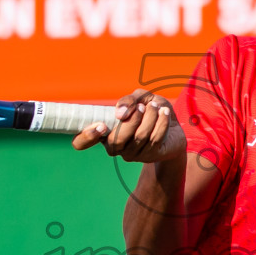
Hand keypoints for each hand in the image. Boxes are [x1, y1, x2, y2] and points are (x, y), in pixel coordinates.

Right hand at [71, 88, 186, 162]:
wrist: (173, 125)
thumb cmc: (150, 110)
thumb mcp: (139, 99)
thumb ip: (127, 100)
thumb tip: (119, 113)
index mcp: (104, 132)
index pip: (81, 143)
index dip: (86, 137)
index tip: (100, 125)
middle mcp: (115, 147)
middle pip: (117, 140)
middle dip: (132, 119)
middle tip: (142, 106)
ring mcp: (132, 154)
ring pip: (139, 137)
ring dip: (150, 117)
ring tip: (156, 106)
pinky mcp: (150, 156)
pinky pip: (155, 139)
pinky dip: (161, 122)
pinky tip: (164, 113)